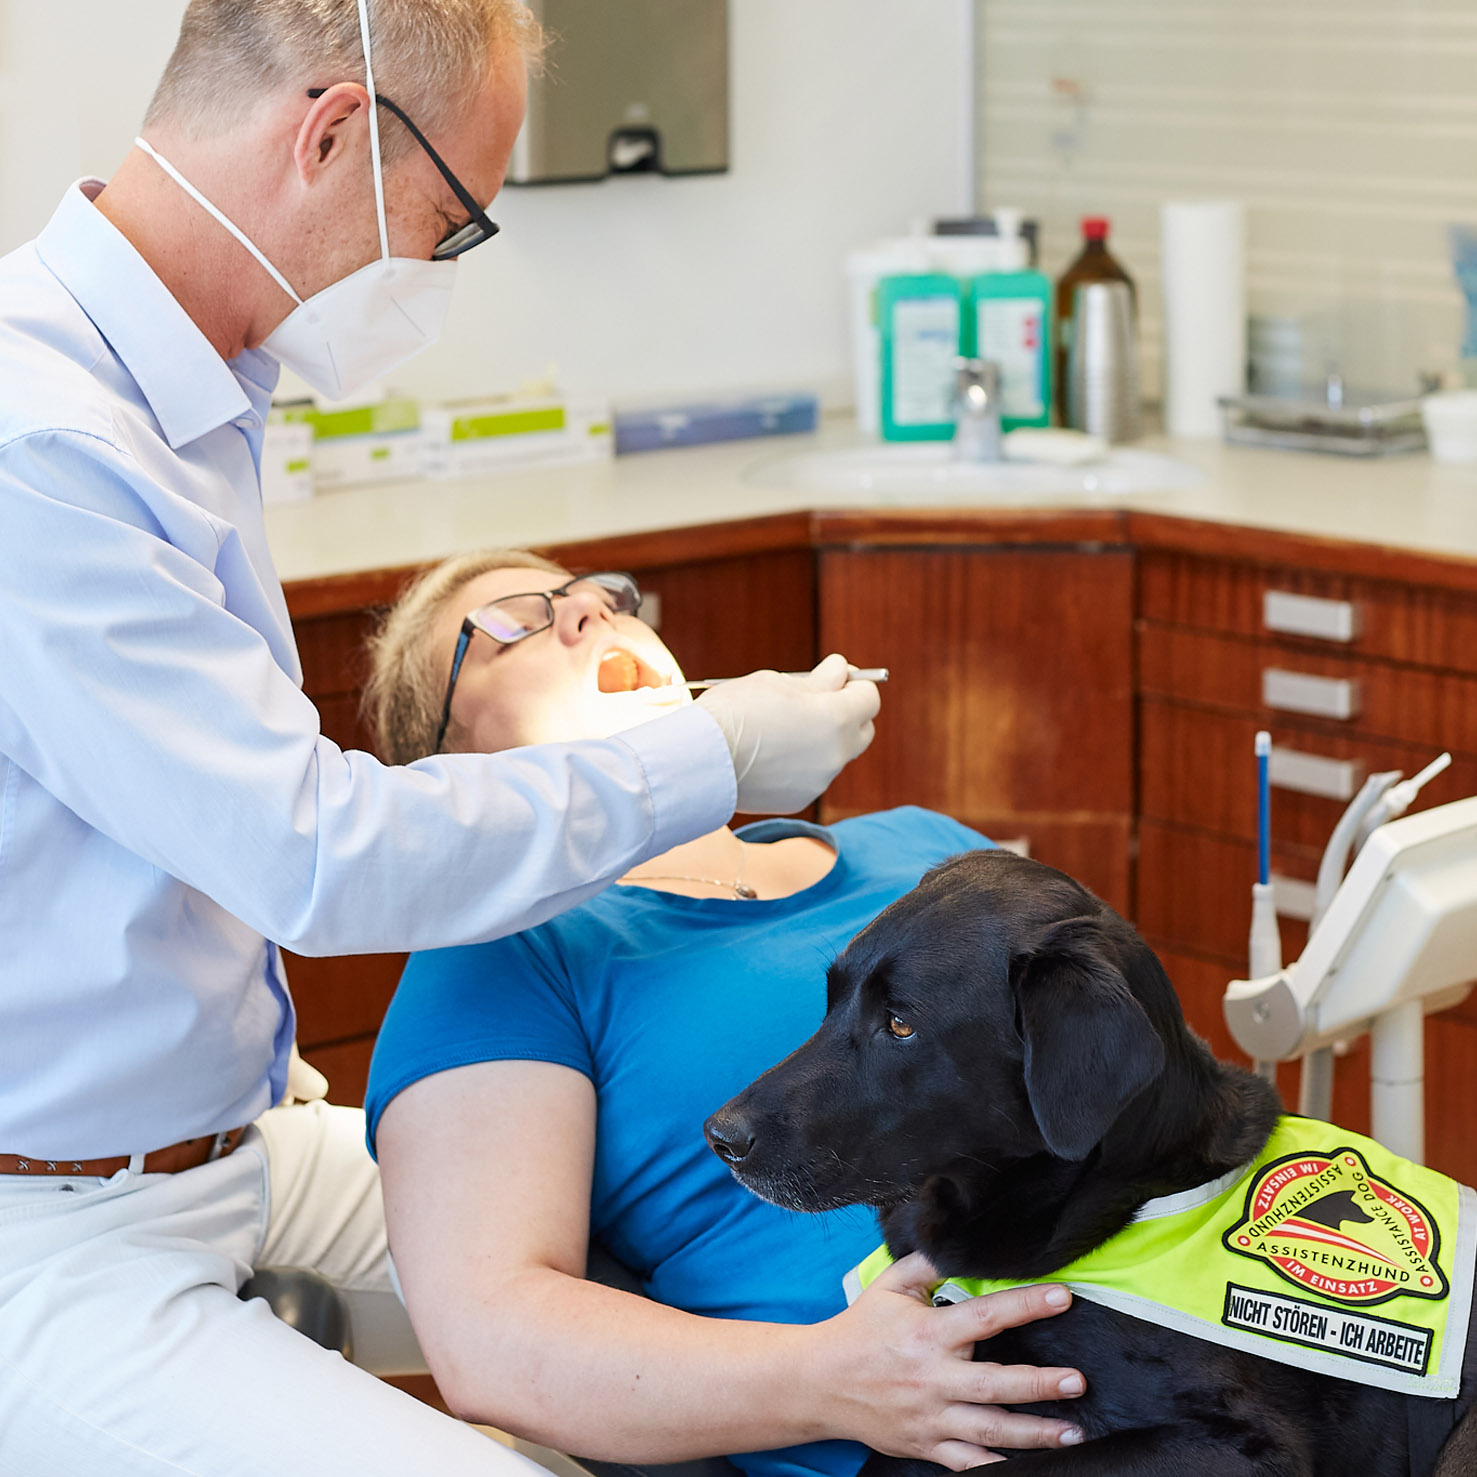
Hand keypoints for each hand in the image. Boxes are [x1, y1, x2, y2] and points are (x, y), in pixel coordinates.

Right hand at [697, 653, 879, 813]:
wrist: (700, 760)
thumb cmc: (735, 711)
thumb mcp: (777, 683)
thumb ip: (818, 681)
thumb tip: (840, 673)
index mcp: (835, 718)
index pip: (869, 698)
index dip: (853, 683)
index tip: (832, 676)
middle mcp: (836, 753)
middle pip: (862, 730)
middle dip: (847, 714)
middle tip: (817, 701)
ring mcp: (819, 780)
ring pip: (834, 755)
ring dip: (821, 740)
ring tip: (781, 730)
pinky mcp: (799, 799)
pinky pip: (812, 776)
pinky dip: (800, 764)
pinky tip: (770, 755)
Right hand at [811, 1252, 1084, 1468]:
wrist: (818, 1382)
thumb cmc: (860, 1329)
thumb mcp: (889, 1285)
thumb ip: (927, 1263)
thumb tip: (959, 1244)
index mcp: (928, 1334)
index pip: (986, 1316)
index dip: (1027, 1305)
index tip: (1062, 1297)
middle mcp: (933, 1377)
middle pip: (995, 1384)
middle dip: (1039, 1384)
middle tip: (1077, 1382)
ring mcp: (931, 1416)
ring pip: (990, 1430)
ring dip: (1034, 1433)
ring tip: (1072, 1433)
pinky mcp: (926, 1445)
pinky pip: (969, 1462)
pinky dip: (998, 1466)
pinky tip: (1032, 1466)